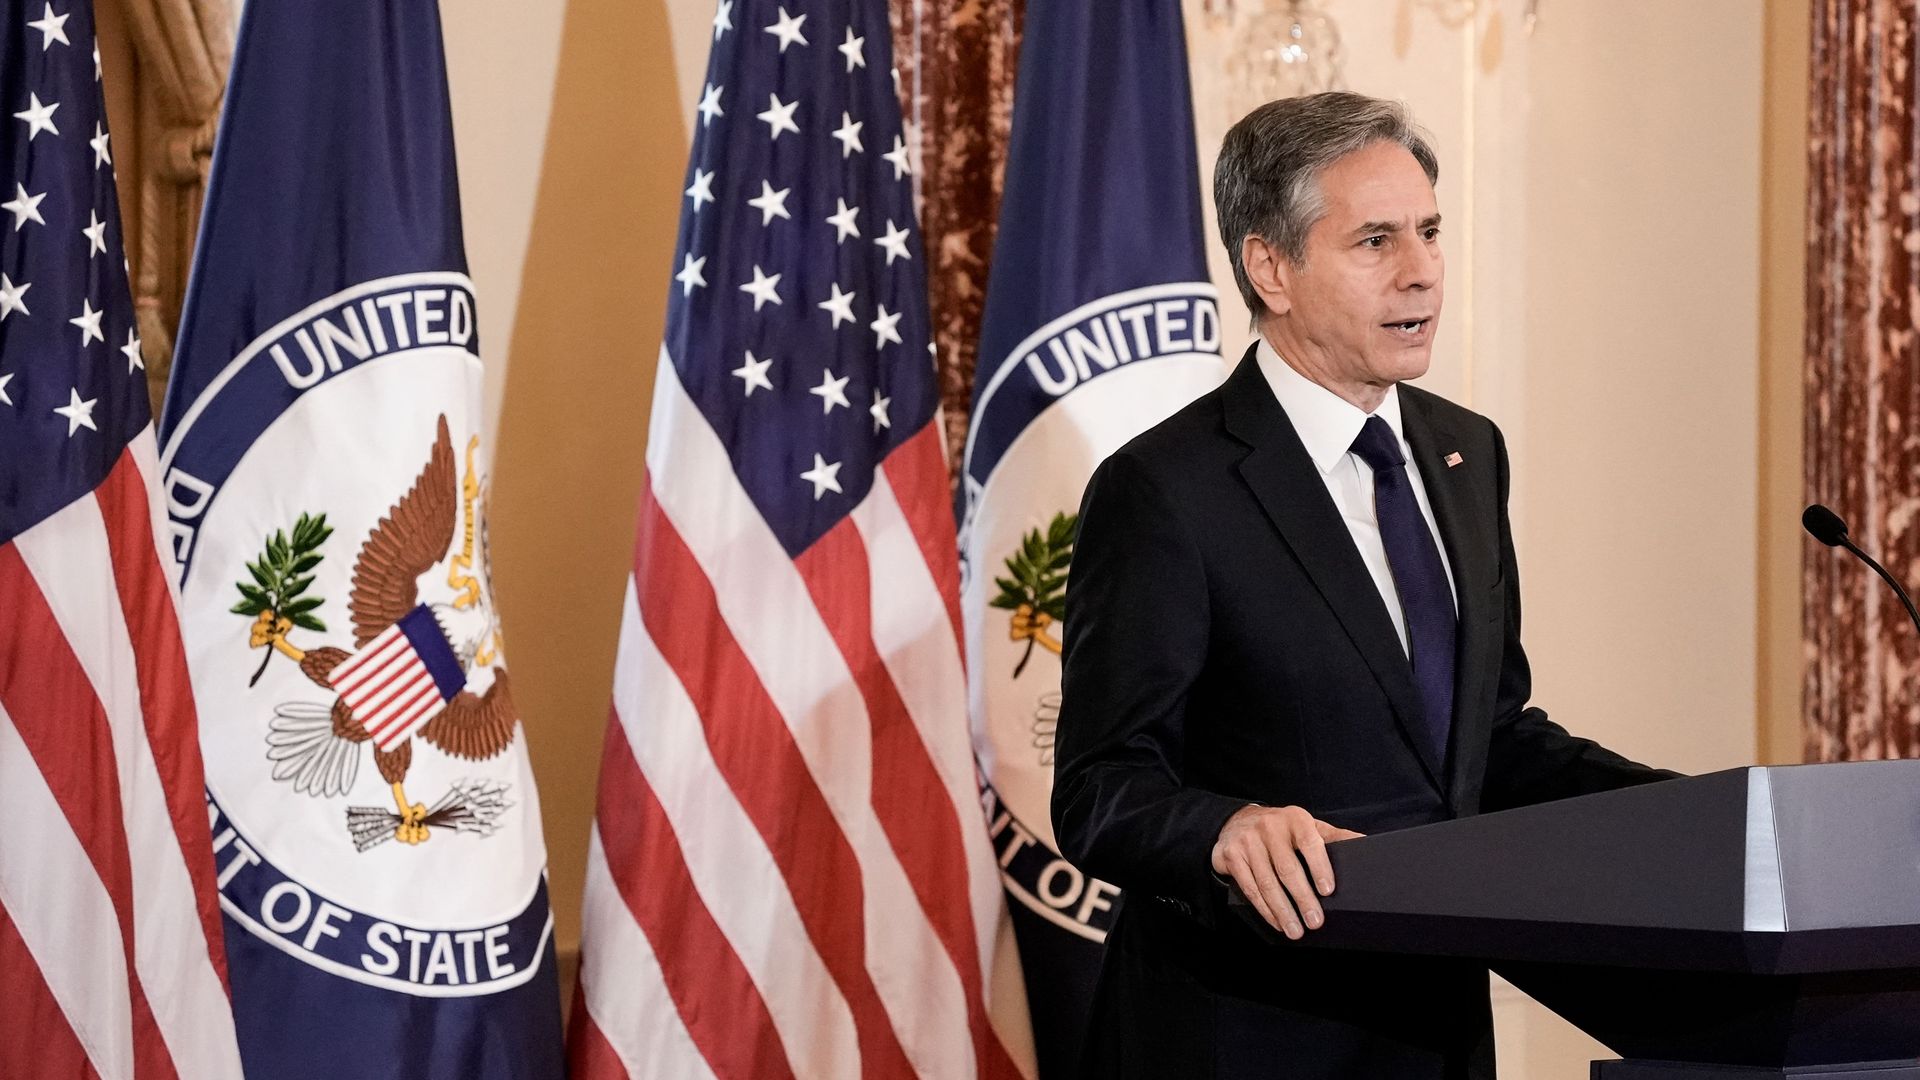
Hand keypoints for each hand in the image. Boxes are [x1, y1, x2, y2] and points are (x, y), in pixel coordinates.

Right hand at [1210, 804, 1363, 939]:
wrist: (1237, 821)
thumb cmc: (1282, 830)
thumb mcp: (1307, 826)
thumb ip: (1334, 836)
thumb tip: (1365, 843)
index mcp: (1295, 819)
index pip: (1309, 843)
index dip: (1319, 867)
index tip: (1327, 891)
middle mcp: (1270, 827)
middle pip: (1287, 868)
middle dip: (1303, 899)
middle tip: (1315, 921)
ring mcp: (1248, 841)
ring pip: (1267, 883)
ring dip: (1283, 911)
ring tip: (1296, 931)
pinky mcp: (1231, 856)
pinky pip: (1250, 888)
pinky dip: (1265, 909)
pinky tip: (1278, 922)